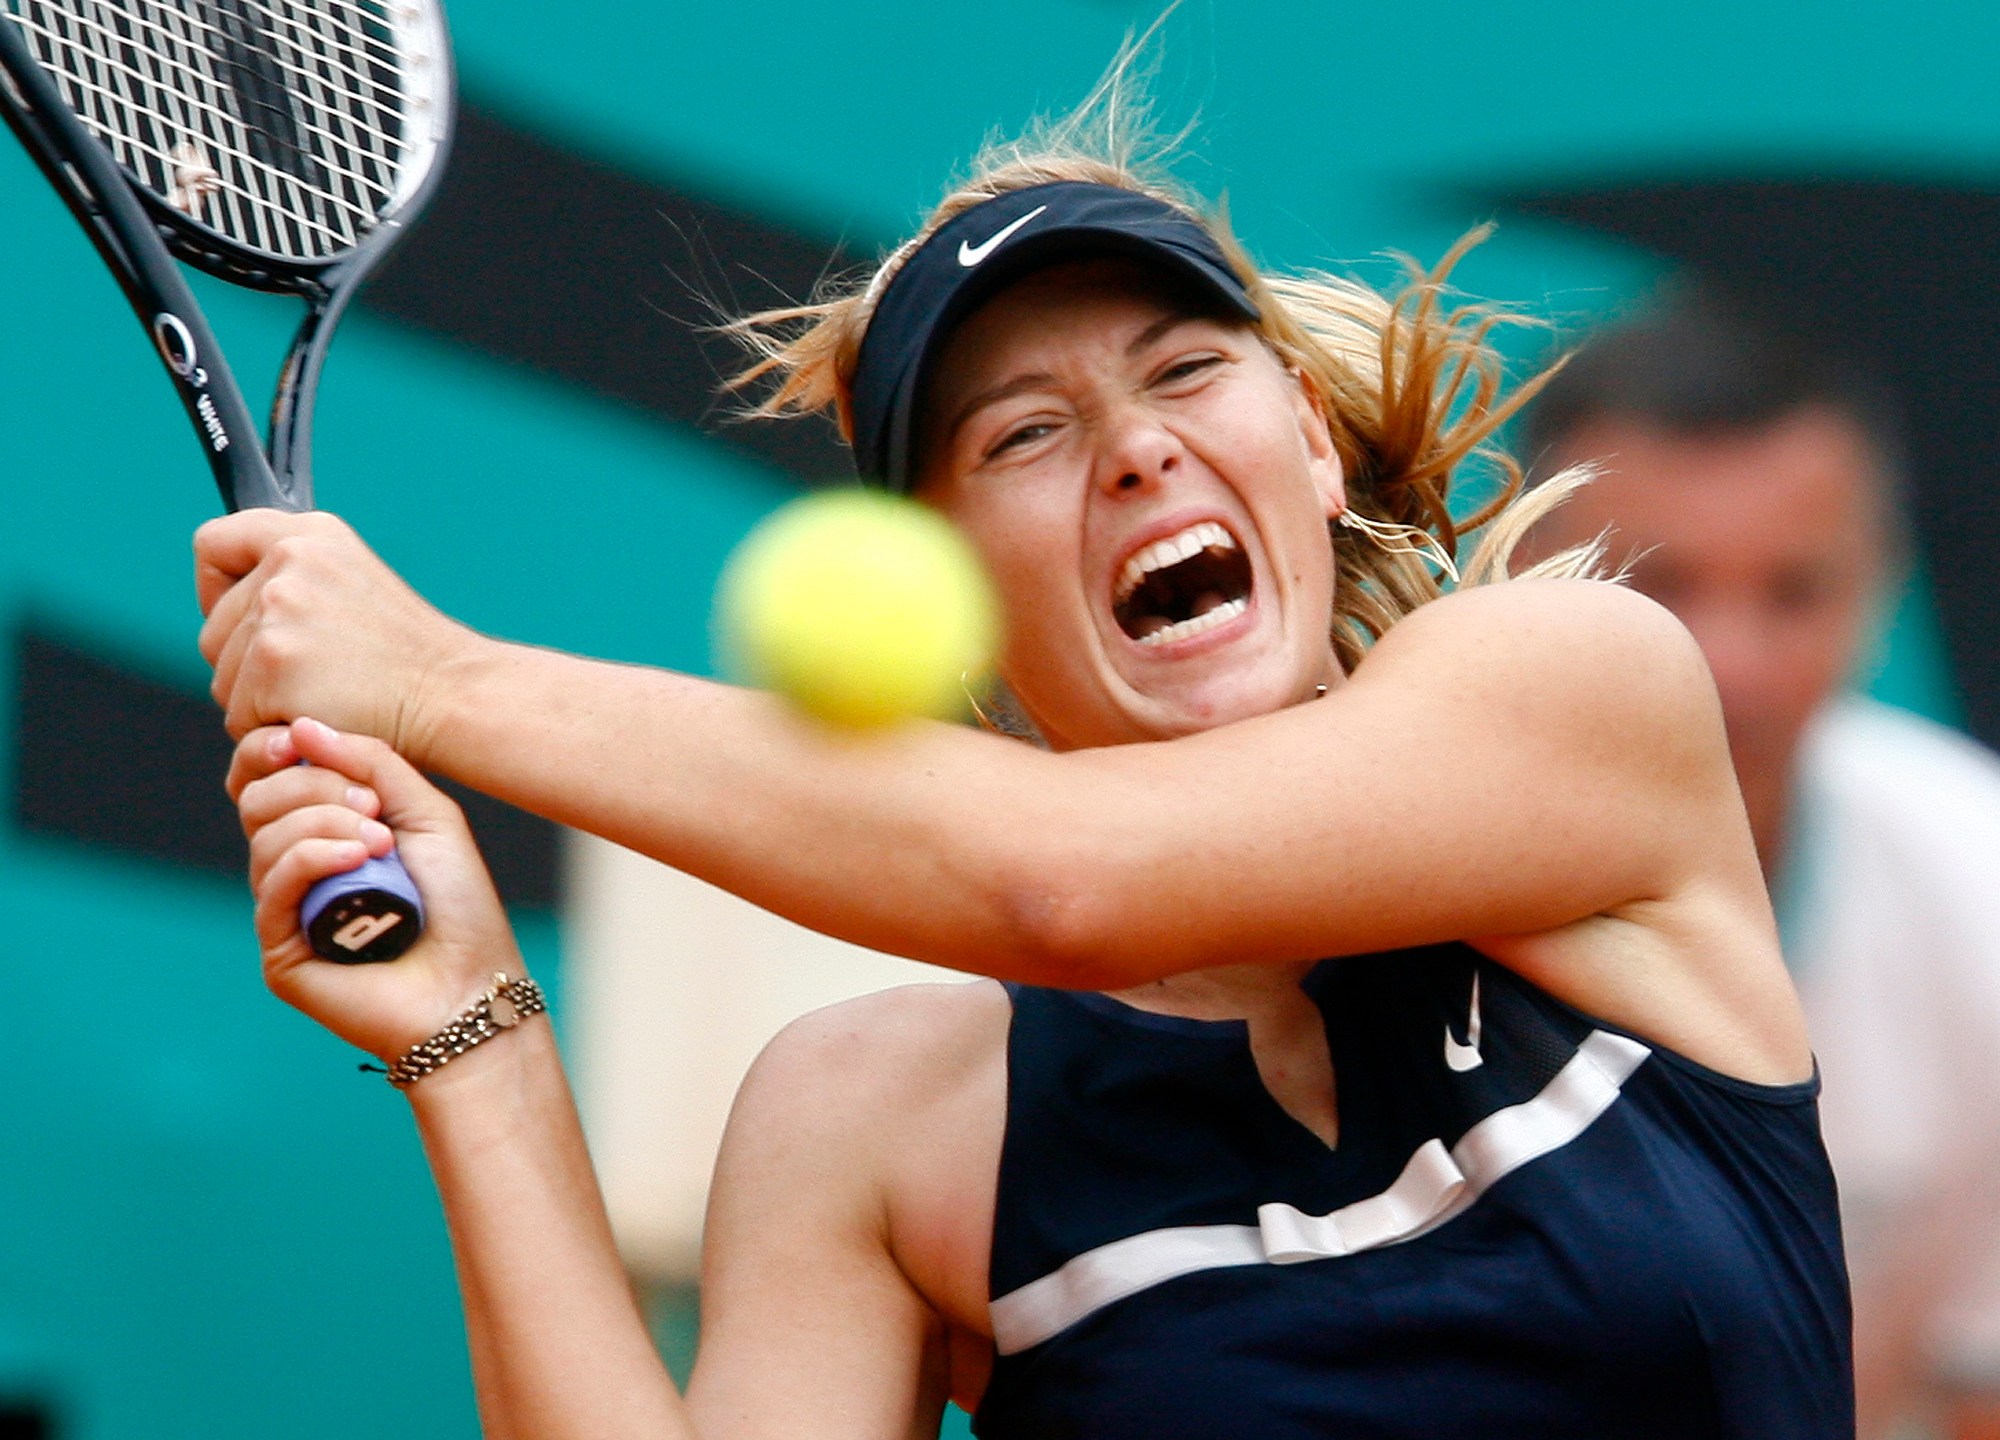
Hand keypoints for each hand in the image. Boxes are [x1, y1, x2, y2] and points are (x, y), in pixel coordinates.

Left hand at [195, 509, 470, 755]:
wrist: (452, 696)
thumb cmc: (409, 658)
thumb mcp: (353, 585)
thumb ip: (294, 580)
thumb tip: (234, 604)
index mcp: (310, 534)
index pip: (214, 544)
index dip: (217, 590)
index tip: (243, 619)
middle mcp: (290, 560)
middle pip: (213, 629)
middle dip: (247, 664)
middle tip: (313, 675)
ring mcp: (279, 610)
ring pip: (224, 678)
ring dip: (261, 701)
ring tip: (325, 695)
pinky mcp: (273, 663)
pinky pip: (239, 716)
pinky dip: (273, 730)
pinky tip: (321, 716)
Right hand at [233, 717, 525, 1061]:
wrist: (472, 985)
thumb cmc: (458, 904)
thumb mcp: (427, 814)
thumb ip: (372, 764)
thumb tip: (301, 726)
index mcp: (327, 829)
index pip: (269, 776)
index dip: (273, 750)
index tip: (299, 737)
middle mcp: (300, 866)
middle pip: (259, 799)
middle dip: (314, 786)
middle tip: (375, 809)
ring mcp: (287, 908)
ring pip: (264, 837)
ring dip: (324, 823)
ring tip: (380, 843)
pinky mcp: (281, 948)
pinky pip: (274, 883)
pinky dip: (313, 857)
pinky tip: (356, 858)